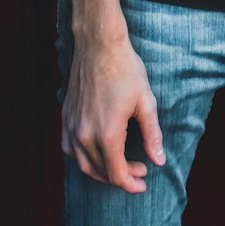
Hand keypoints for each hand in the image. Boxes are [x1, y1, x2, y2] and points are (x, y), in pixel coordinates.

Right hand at [61, 29, 165, 192]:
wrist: (98, 43)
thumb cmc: (125, 68)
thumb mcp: (145, 101)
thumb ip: (152, 134)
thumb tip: (159, 160)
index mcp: (107, 133)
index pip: (117, 174)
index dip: (132, 183)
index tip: (145, 180)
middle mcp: (84, 134)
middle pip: (100, 171)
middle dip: (121, 177)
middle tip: (139, 170)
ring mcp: (71, 125)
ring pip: (83, 163)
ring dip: (102, 170)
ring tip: (120, 164)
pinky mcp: (65, 116)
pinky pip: (69, 148)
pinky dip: (83, 157)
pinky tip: (96, 151)